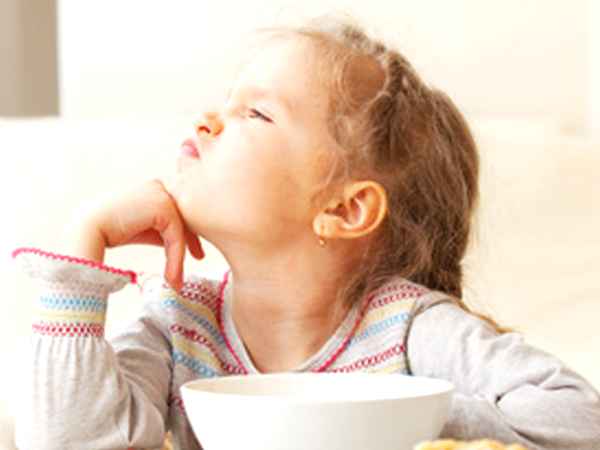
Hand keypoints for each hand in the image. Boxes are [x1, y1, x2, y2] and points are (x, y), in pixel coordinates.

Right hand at [73, 178, 203, 290]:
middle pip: (187, 217)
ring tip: (176, 280)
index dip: (191, 232)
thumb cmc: (114, 230)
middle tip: (200, 258)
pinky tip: (171, 277)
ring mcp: (163, 194)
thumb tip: (184, 244)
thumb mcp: (146, 228)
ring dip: (181, 256)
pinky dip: (175, 258)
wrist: (88, 230)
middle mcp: (162, 185)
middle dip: (194, 239)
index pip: (182, 210)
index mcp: (158, 186)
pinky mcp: (162, 207)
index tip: (197, 253)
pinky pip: (176, 236)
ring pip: (182, 228)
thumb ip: (165, 229)